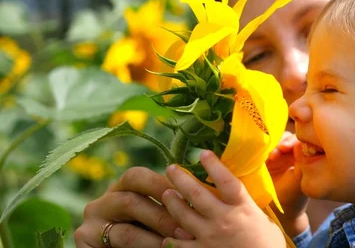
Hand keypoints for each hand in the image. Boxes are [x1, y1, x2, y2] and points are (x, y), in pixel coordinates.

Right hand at [74, 167, 192, 247]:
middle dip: (162, 215)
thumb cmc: (149, 231)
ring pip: (125, 231)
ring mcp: (92, 222)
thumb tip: (206, 194)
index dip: (163, 184)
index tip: (190, 195)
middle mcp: (104, 201)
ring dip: (154, 241)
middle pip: (131, 200)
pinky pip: (116, 247)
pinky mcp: (84, 241)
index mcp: (122, 188)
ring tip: (177, 245)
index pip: (138, 177)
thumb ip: (173, 204)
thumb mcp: (158, 214)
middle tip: (188, 230)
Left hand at [161, 150, 285, 247]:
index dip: (214, 165)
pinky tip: (166, 236)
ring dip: (172, 203)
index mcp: (243, 208)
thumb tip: (238, 193)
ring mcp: (210, 238)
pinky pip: (180, 245)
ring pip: (183, 215)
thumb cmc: (269, 246)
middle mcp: (224, 220)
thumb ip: (248, 207)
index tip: (203, 153)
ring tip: (166, 193)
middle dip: (181, 178)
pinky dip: (171, 240)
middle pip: (197, 194)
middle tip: (171, 168)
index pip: (226, 180)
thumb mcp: (264, 221)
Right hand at [266, 132, 308, 235]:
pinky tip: (262, 157)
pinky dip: (260, 150)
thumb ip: (302, 162)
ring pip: (271, 141)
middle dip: (281, 141)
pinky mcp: (261, 159)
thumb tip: (300, 144)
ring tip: (270, 156)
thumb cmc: (293, 196)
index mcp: (300, 154)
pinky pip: (259, 149)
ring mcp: (274, 154)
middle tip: (279, 149)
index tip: (287, 148)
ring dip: (270, 145)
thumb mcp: (300, 179)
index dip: (292, 141)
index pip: (296, 139)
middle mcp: (287, 152)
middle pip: (283, 137)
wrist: (279, 211)